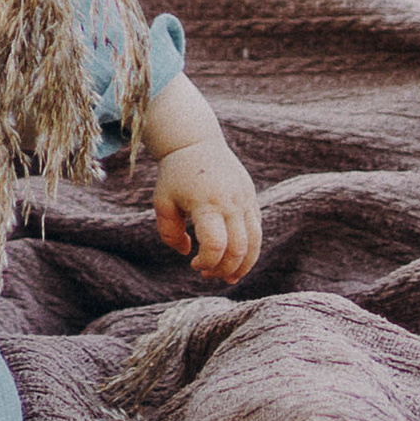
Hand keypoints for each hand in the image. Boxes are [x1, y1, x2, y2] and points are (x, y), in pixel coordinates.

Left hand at [153, 139, 261, 285]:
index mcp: (206, 203)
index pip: (216, 244)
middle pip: (239, 249)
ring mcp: (245, 200)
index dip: (207, 262)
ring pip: (255, 243)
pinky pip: (257, 231)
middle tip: (206, 275)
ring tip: (228, 278)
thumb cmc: (175, 175)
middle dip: (224, 269)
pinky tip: (236, 261)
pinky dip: (250, 250)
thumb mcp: (162, 201)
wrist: (197, 142)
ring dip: (243, 266)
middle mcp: (231, 202)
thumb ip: (169, 233)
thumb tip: (187, 252)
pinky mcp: (251, 199)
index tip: (193, 264)